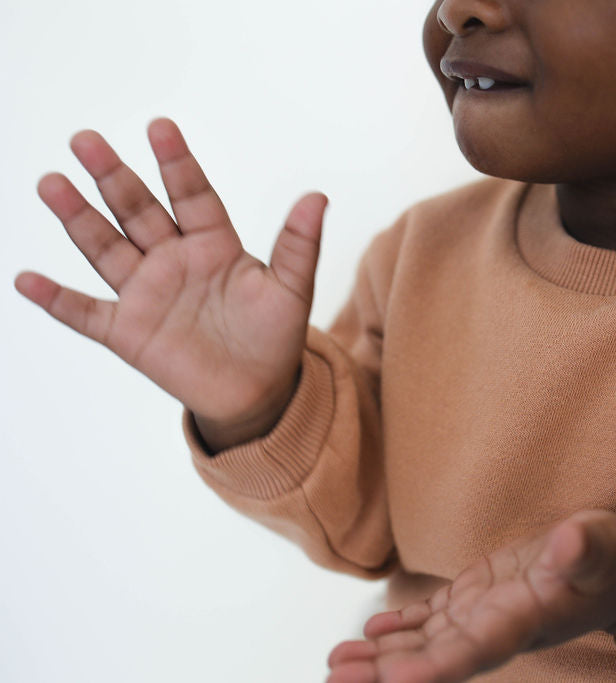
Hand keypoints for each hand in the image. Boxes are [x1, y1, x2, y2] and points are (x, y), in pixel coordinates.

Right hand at [14, 119, 327, 449]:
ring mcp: (146, 294)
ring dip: (78, 218)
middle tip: (87, 140)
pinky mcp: (128, 332)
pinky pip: (86, 313)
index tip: (159, 127)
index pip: (191, 194)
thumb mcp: (292, 289)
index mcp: (214, 244)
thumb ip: (299, 245)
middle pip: (138, 211)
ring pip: (106, 248)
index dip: (176, 163)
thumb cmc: (275, 336)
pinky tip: (27, 279)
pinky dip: (56, 300)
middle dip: (114, 176)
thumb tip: (318, 196)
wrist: (258, 391)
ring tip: (52, 182)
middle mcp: (173, 260)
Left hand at [326, 510, 615, 682]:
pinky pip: (434, 617)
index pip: (472, 653)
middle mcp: (496, 628)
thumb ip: (584, 551)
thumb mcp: (603, 550)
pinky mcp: (481, 595)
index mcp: (522, 622)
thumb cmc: (613, 560)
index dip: (432, 668)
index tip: (392, 679)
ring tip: (336, 660)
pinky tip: (372, 628)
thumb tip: (568, 542)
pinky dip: (402, 625)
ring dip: (381, 654)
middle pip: (434, 658)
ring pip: (425, 642)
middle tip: (335, 676)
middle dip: (385, 671)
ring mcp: (485, 614)